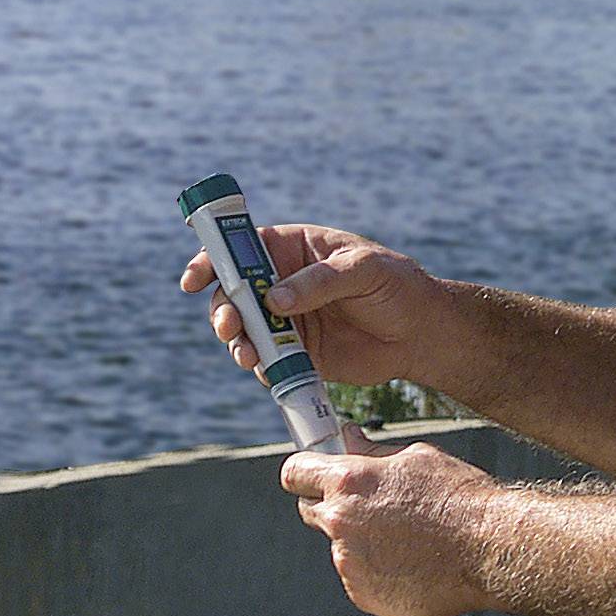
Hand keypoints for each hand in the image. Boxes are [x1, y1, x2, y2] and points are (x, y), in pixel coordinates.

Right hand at [180, 223, 433, 385]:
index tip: (193, 277)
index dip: (212, 259)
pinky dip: (259, 365)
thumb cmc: (397, 287)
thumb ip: (319, 282)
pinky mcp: (296, 354)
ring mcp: (286, 320)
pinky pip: (265, 360)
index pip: (242, 247)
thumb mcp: (364, 270)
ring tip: (248, 354)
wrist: (422, 335)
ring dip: (236, 341)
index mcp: (294, 249)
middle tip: (229, 325)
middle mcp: (282, 283)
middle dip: (222, 308)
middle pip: (233, 292)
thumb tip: (274, 299)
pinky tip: (266, 369)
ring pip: (243, 329)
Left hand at [281, 426, 501, 615]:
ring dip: (361, 542)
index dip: (304, 473)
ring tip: (408, 539)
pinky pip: (360, 579)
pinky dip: (378, 572)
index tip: (312, 476)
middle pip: (311, 511)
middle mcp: (340, 522)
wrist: (490, 549)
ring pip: (342, 547)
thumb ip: (371, 453)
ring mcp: (349, 563)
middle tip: (370, 508)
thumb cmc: (459, 498)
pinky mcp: (364, 595)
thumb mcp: (416, 459)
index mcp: (348, 482)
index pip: (294, 473)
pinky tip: (412, 563)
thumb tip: (348, 438)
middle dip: (332, 506)